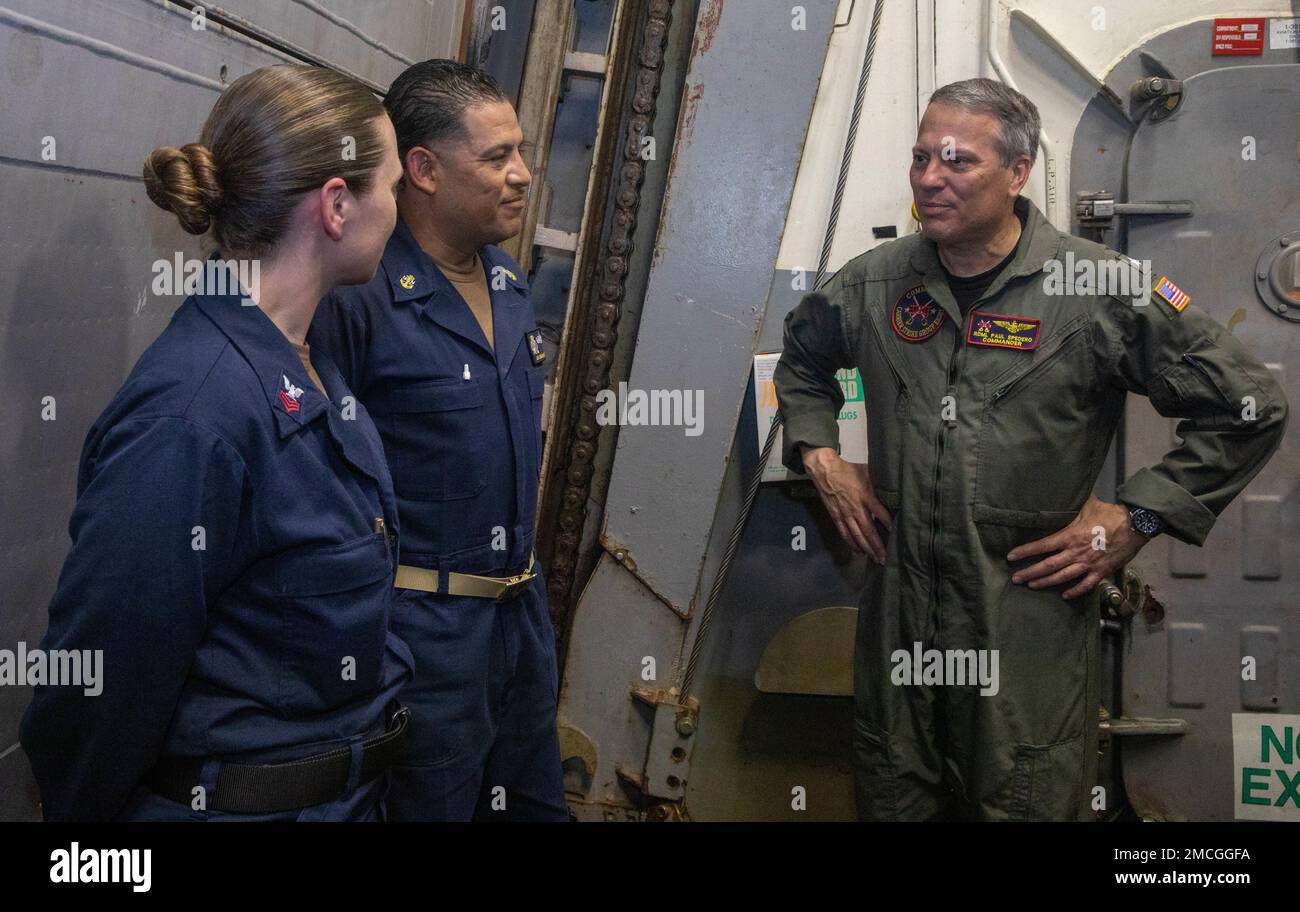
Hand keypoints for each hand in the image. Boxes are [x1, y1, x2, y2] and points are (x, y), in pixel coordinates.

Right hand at [801, 446, 892, 562]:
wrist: (825, 471)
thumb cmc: (848, 471)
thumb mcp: (867, 474)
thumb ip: (878, 486)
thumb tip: (891, 491)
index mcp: (865, 496)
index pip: (880, 514)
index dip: (889, 525)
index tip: (896, 535)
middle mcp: (856, 509)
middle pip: (868, 531)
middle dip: (877, 546)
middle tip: (884, 558)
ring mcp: (845, 514)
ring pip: (856, 535)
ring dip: (866, 548)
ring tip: (874, 559)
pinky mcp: (836, 517)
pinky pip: (844, 533)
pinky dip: (851, 544)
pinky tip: (857, 551)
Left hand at [1006, 495, 1147, 598]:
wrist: (1135, 524)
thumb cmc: (1110, 513)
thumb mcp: (1087, 506)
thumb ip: (1071, 505)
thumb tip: (1060, 493)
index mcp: (1070, 536)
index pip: (1042, 546)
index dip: (1025, 552)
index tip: (1011, 557)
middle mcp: (1076, 553)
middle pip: (1048, 566)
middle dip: (1030, 573)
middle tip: (1016, 579)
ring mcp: (1089, 564)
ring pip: (1063, 577)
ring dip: (1046, 583)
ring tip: (1032, 586)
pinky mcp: (1102, 571)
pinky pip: (1086, 585)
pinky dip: (1075, 591)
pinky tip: (1065, 595)